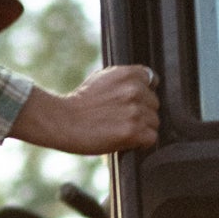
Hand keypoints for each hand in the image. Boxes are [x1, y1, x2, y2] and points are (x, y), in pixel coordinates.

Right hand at [9, 66, 160, 154]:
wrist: (64, 121)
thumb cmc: (80, 103)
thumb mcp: (102, 78)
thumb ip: (124, 80)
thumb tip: (145, 84)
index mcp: (128, 74)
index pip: (152, 81)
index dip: (144, 93)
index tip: (134, 102)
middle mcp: (134, 90)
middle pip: (154, 104)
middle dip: (142, 112)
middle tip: (122, 119)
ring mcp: (135, 111)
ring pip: (154, 122)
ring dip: (142, 129)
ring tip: (122, 130)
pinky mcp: (133, 131)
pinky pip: (151, 138)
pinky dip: (141, 143)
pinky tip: (127, 140)